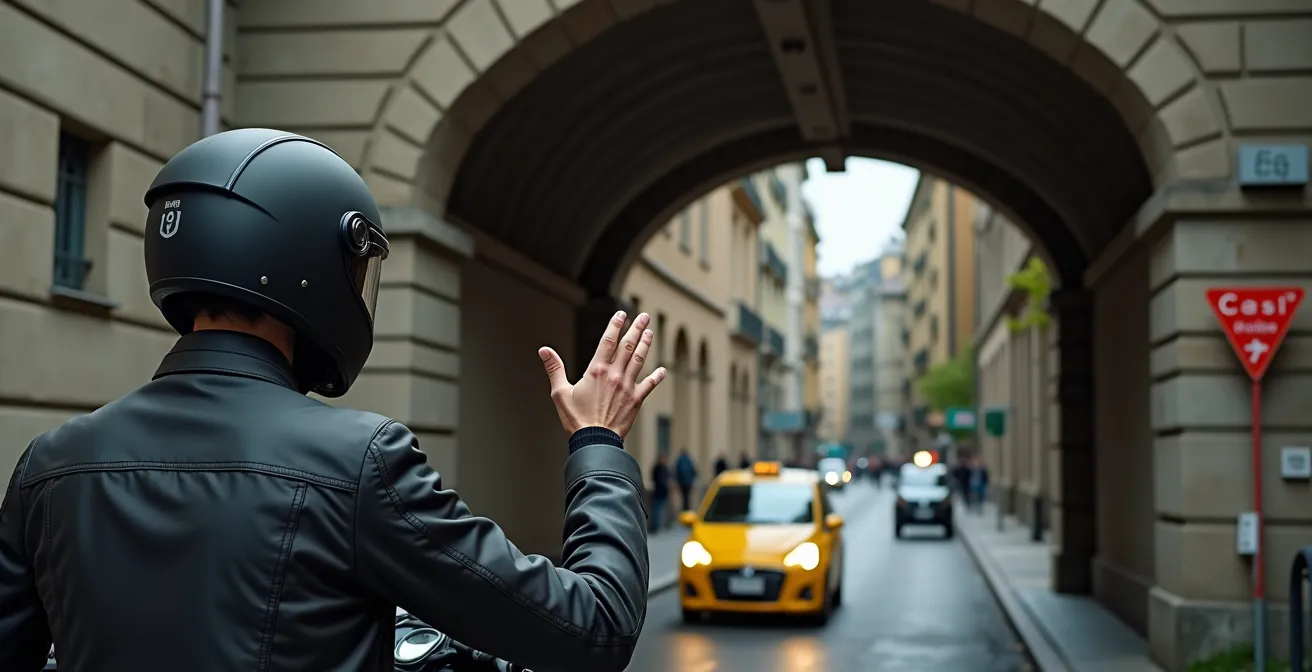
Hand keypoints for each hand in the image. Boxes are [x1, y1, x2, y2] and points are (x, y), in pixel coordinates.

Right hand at [538, 311, 665, 437]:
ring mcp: (627, 386)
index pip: (608, 341)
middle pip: (628, 346)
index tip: (621, 314)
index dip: (615, 325)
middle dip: (636, 329)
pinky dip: (656, 377)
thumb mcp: (560, 393)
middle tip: (644, 317)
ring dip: (646, 344)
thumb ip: (555, 369)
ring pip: (639, 360)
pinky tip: (662, 370)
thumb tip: (544, 351)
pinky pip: (649, 385)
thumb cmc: (576, 419)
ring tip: (650, 333)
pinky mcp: (635, 400)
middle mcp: (614, 375)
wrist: (595, 440)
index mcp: (596, 371)